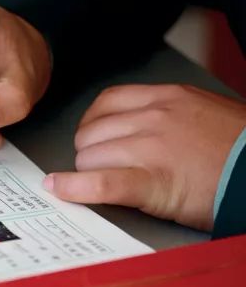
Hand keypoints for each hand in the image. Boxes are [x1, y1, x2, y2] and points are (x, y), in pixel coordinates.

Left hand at [43, 84, 245, 230]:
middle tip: (104, 167)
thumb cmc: (236, 149)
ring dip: (89, 172)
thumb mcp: (200, 111)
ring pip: (90, 157)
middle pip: (91, 133)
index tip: (94, 139)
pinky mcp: (151, 183)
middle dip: (91, 153)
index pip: (106, 102)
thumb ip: (163, 112)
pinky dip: (74, 188)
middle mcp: (153, 118)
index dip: (93, 125)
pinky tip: (58, 189)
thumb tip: (129, 124)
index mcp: (166, 97)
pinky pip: (100, 182)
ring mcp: (151, 149)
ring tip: (108, 183)